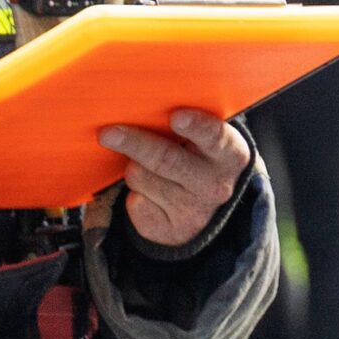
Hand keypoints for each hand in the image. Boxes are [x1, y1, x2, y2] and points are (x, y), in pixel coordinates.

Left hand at [99, 109, 249, 248]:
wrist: (202, 211)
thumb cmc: (194, 158)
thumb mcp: (201, 141)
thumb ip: (182, 125)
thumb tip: (137, 109)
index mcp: (230, 154)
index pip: (214, 137)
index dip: (196, 126)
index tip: (176, 117)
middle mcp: (215, 184)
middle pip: (166, 159)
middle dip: (135, 144)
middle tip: (108, 134)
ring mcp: (192, 210)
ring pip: (141, 177)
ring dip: (133, 168)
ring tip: (146, 167)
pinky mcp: (168, 230)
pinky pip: (135, 202)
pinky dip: (134, 194)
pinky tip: (148, 192)